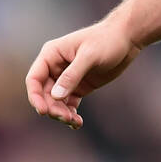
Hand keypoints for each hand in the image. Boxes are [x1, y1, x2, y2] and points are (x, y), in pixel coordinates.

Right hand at [25, 18, 141, 129]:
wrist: (126, 39)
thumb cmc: (107, 40)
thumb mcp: (90, 56)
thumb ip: (72, 75)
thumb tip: (55, 96)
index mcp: (52, 54)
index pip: (34, 78)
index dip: (35, 96)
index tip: (43, 111)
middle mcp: (55, 67)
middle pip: (44, 94)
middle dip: (52, 108)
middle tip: (66, 118)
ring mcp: (66, 78)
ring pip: (56, 102)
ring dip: (61, 113)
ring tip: (75, 121)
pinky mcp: (78, 86)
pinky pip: (68, 104)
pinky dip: (71, 114)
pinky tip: (77, 122)